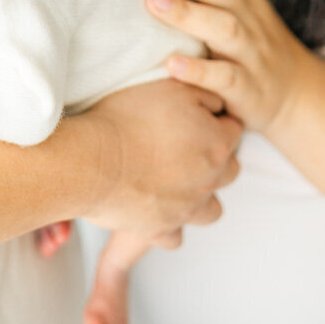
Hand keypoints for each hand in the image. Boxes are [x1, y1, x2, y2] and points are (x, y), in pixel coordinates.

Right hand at [79, 79, 241, 234]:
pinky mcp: (160, 229)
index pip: (232, 130)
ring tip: (178, 182)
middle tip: (186, 145)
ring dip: (201, 196)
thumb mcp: (172, 87)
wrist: (91, 160)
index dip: (214, 120)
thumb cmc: (128, 119)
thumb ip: (204, 95)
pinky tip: (156, 209)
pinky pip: (175, 236)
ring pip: (211, 209)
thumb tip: (217, 106)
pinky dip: (170, 225)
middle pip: (229, 170)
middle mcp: (209, 180)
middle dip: (214, 157)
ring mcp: (186, 209)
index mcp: (216, 144)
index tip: (194, 117)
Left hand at [130, 0, 309, 132]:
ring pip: (223, 27)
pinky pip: (226, 78)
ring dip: (186, 13)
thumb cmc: (246, 40)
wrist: (297, 93)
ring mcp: (251, 51)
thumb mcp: (230, 4)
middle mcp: (247, 13)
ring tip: (151, 1)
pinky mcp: (249, 89)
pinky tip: (170, 65)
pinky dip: (199, 71)